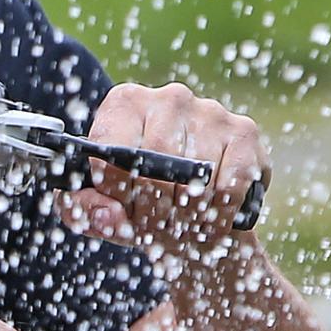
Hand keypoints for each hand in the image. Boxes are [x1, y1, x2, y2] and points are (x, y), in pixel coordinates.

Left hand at [59, 81, 266, 276]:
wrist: (195, 207)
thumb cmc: (142, 201)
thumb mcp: (104, 207)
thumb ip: (85, 211)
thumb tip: (106, 214)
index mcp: (124, 105)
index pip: (110, 152)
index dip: (115, 193)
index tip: (123, 211)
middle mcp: (168, 99)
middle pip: (154, 167)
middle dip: (153, 212)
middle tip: (156, 231)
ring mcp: (210, 111)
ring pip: (194, 180)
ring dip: (187, 219)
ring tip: (182, 230)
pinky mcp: (244, 132)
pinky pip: (229, 186)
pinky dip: (219, 215)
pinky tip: (211, 222)